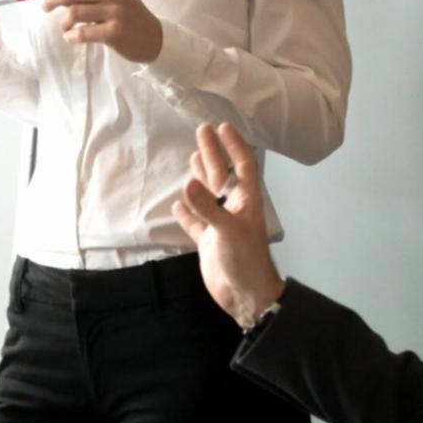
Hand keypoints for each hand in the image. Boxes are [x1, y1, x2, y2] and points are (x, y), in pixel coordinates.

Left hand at [34, 0, 162, 62]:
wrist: (154, 37)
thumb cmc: (126, 14)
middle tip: (45, 7)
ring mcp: (116, 11)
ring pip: (73, 13)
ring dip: (62, 22)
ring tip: (65, 27)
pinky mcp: (116, 31)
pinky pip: (82, 33)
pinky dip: (71, 36)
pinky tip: (73, 37)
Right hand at [172, 123, 285, 328]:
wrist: (246, 296)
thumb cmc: (245, 260)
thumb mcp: (227, 230)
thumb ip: (207, 207)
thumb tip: (186, 184)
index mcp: (245, 201)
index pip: (242, 165)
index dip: (234, 146)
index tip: (223, 126)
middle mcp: (233, 208)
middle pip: (221, 174)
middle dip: (213, 153)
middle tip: (201, 130)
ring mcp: (220, 224)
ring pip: (208, 194)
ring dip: (200, 177)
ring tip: (192, 157)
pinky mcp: (208, 241)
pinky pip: (195, 221)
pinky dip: (187, 211)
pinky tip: (177, 202)